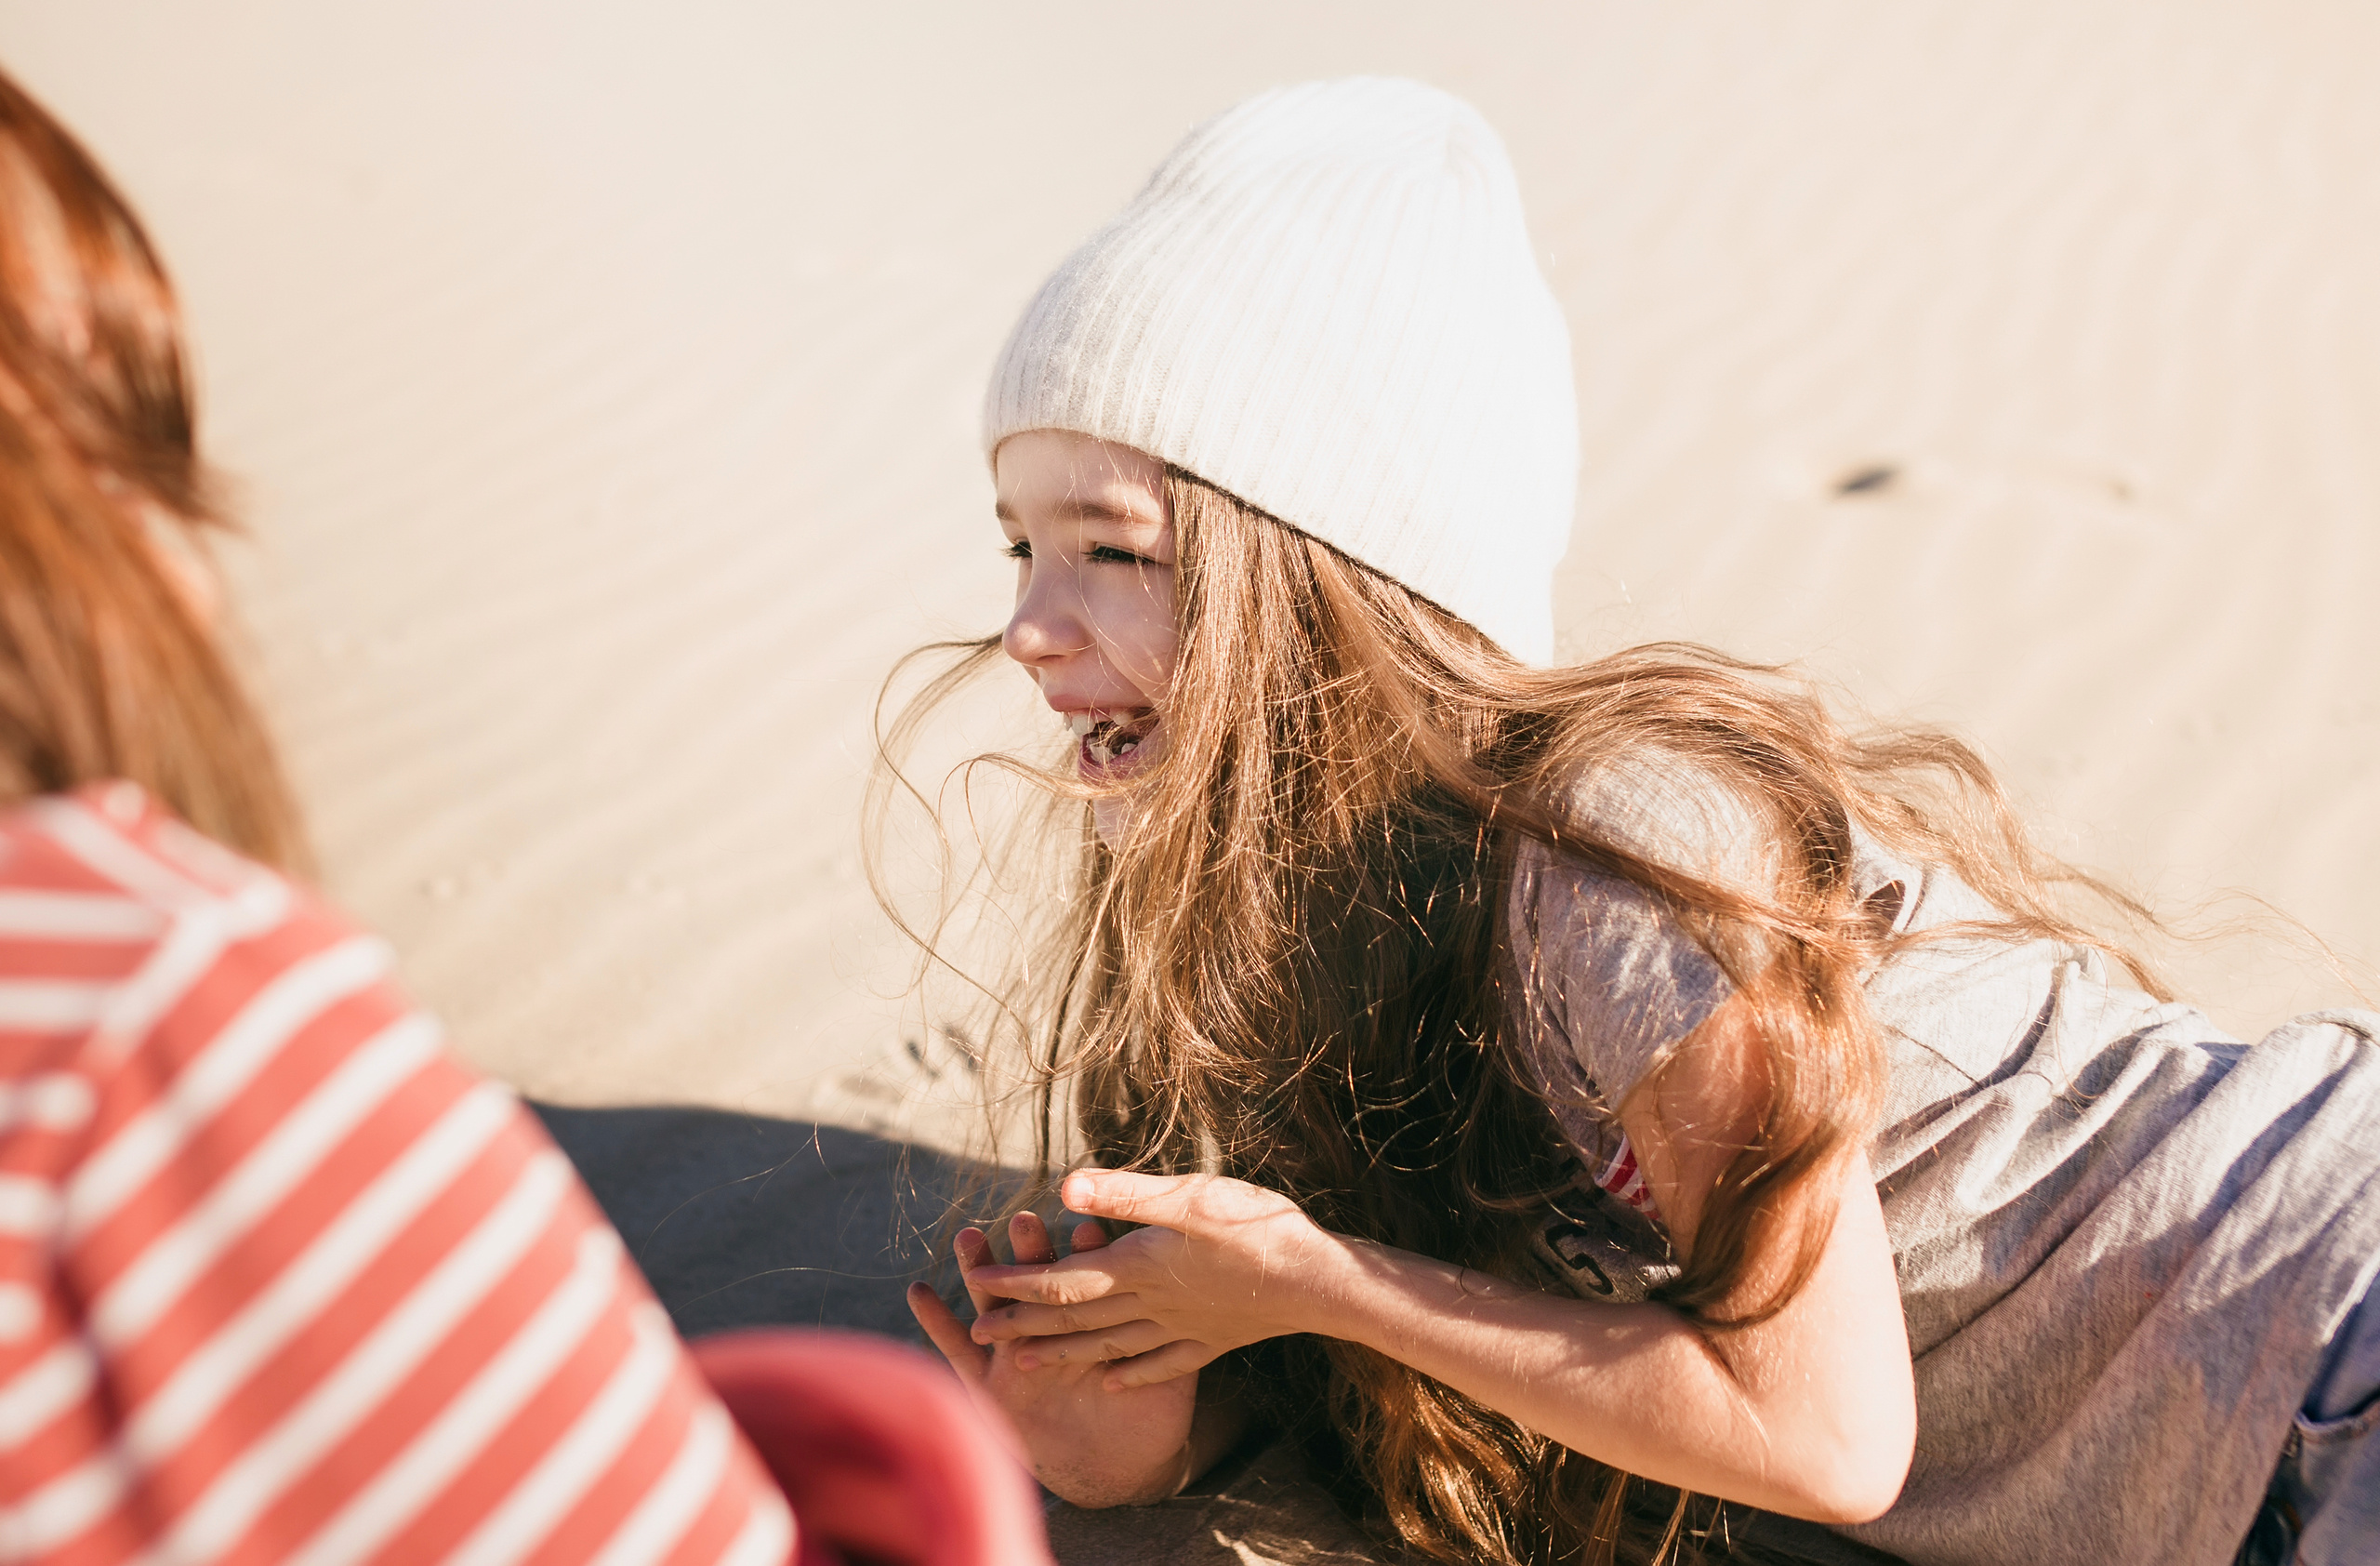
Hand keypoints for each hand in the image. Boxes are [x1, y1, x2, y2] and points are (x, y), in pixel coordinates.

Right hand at [907, 1210, 1198, 1505]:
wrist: (1122, 1471)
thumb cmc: (1153, 1419)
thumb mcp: (1172, 1379)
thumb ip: (1178, 1347)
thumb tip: (1196, 1312)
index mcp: (1098, 1321)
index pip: (1093, 1280)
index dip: (1090, 1257)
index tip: (1086, 1227)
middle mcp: (1055, 1331)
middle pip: (1041, 1285)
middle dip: (1033, 1255)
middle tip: (1025, 1220)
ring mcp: (1018, 1355)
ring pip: (997, 1307)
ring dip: (982, 1274)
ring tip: (969, 1239)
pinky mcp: (990, 1385)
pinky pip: (959, 1353)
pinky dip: (938, 1324)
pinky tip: (919, 1293)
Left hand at [963, 1170, 1338, 1389]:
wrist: (1317, 1281)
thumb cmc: (1256, 1229)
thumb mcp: (1189, 1198)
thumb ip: (1125, 1196)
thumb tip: (1063, 1188)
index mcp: (1138, 1267)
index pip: (1062, 1282)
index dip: (1017, 1286)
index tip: (978, 1288)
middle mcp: (1151, 1304)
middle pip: (1076, 1320)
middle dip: (1025, 1326)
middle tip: (979, 1337)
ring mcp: (1181, 1328)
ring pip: (1109, 1345)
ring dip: (1065, 1354)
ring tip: (1027, 1364)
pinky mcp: (1211, 1340)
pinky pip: (1160, 1363)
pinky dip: (1132, 1374)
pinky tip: (1116, 1383)